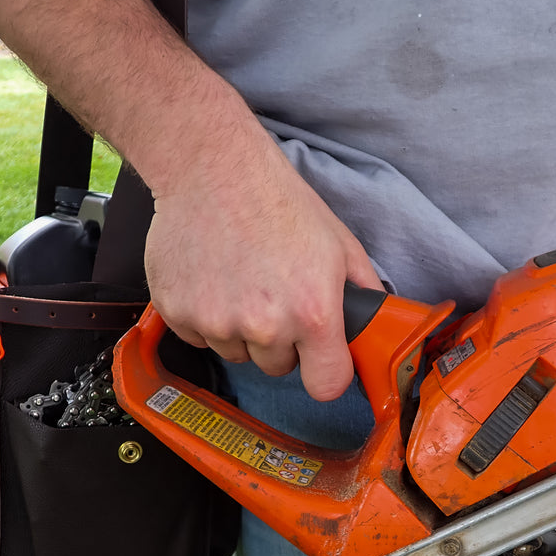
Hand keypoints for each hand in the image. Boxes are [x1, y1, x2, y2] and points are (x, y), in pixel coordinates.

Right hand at [143, 131, 382, 401]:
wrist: (214, 169)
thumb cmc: (279, 201)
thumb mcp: (340, 244)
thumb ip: (363, 292)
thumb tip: (378, 324)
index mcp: (313, 313)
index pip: (326, 386)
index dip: (324, 372)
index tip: (320, 359)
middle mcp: (265, 325)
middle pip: (278, 368)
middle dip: (280, 342)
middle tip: (275, 296)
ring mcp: (216, 322)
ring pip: (237, 353)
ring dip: (241, 330)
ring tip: (242, 280)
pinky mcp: (177, 312)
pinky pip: (198, 338)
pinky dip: (204, 318)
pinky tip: (213, 277)